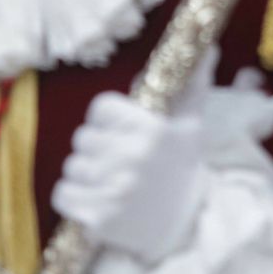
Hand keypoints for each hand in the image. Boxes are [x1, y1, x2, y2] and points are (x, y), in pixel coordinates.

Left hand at [53, 51, 215, 260]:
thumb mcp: (191, 125)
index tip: (123, 132)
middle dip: (97, 149)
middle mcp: (133, 156)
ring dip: (86, 174)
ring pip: (72, 166)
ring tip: (111, 181)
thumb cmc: (183, 169)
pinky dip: (75, 198)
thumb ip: (193, 85)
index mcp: (153, 130)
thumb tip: (209, 47)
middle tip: (120, 161)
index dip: (108, 120)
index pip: (100, 109)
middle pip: (83, 138)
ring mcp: (115, 188)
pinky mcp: (98, 217)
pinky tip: (98, 199)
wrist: (186, 226)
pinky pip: (63, 194)